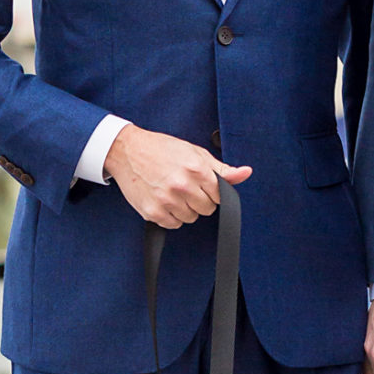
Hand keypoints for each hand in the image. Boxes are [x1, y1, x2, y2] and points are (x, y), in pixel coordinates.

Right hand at [104, 125, 250, 228]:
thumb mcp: (195, 152)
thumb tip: (246, 173)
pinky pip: (174, 224)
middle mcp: (182, 185)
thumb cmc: (162, 149)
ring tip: (173, 192)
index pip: (219, 195)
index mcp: (196, 169)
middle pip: (207, 209)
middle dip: (200, 200)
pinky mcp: (153, 211)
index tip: (201, 184)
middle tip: (185, 187)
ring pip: (191, 218)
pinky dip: (171, 215)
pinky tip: (163, 199)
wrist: (127, 150)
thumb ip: (222, 168)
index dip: (211, 191)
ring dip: (185, 208)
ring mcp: (166, 200)